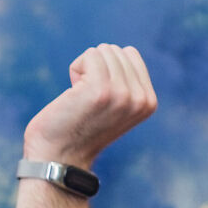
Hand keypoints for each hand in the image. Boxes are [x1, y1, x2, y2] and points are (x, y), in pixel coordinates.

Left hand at [20, 44, 157, 170]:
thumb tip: (125, 51)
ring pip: (102, 51)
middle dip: (95, 69)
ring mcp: (123, 93)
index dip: (107, 69)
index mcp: (149, 101)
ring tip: (80, 98)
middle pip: (115, 50)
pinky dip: (76, 69)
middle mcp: (141, 98)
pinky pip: (90, 55)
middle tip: (86, 99)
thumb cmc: (79, 129)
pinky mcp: (101, 89)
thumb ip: (128, 84)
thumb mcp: (116, 107)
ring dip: (84, 70)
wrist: (59, 157)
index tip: (99, 96)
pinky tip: (73, 93)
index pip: (130, 54)